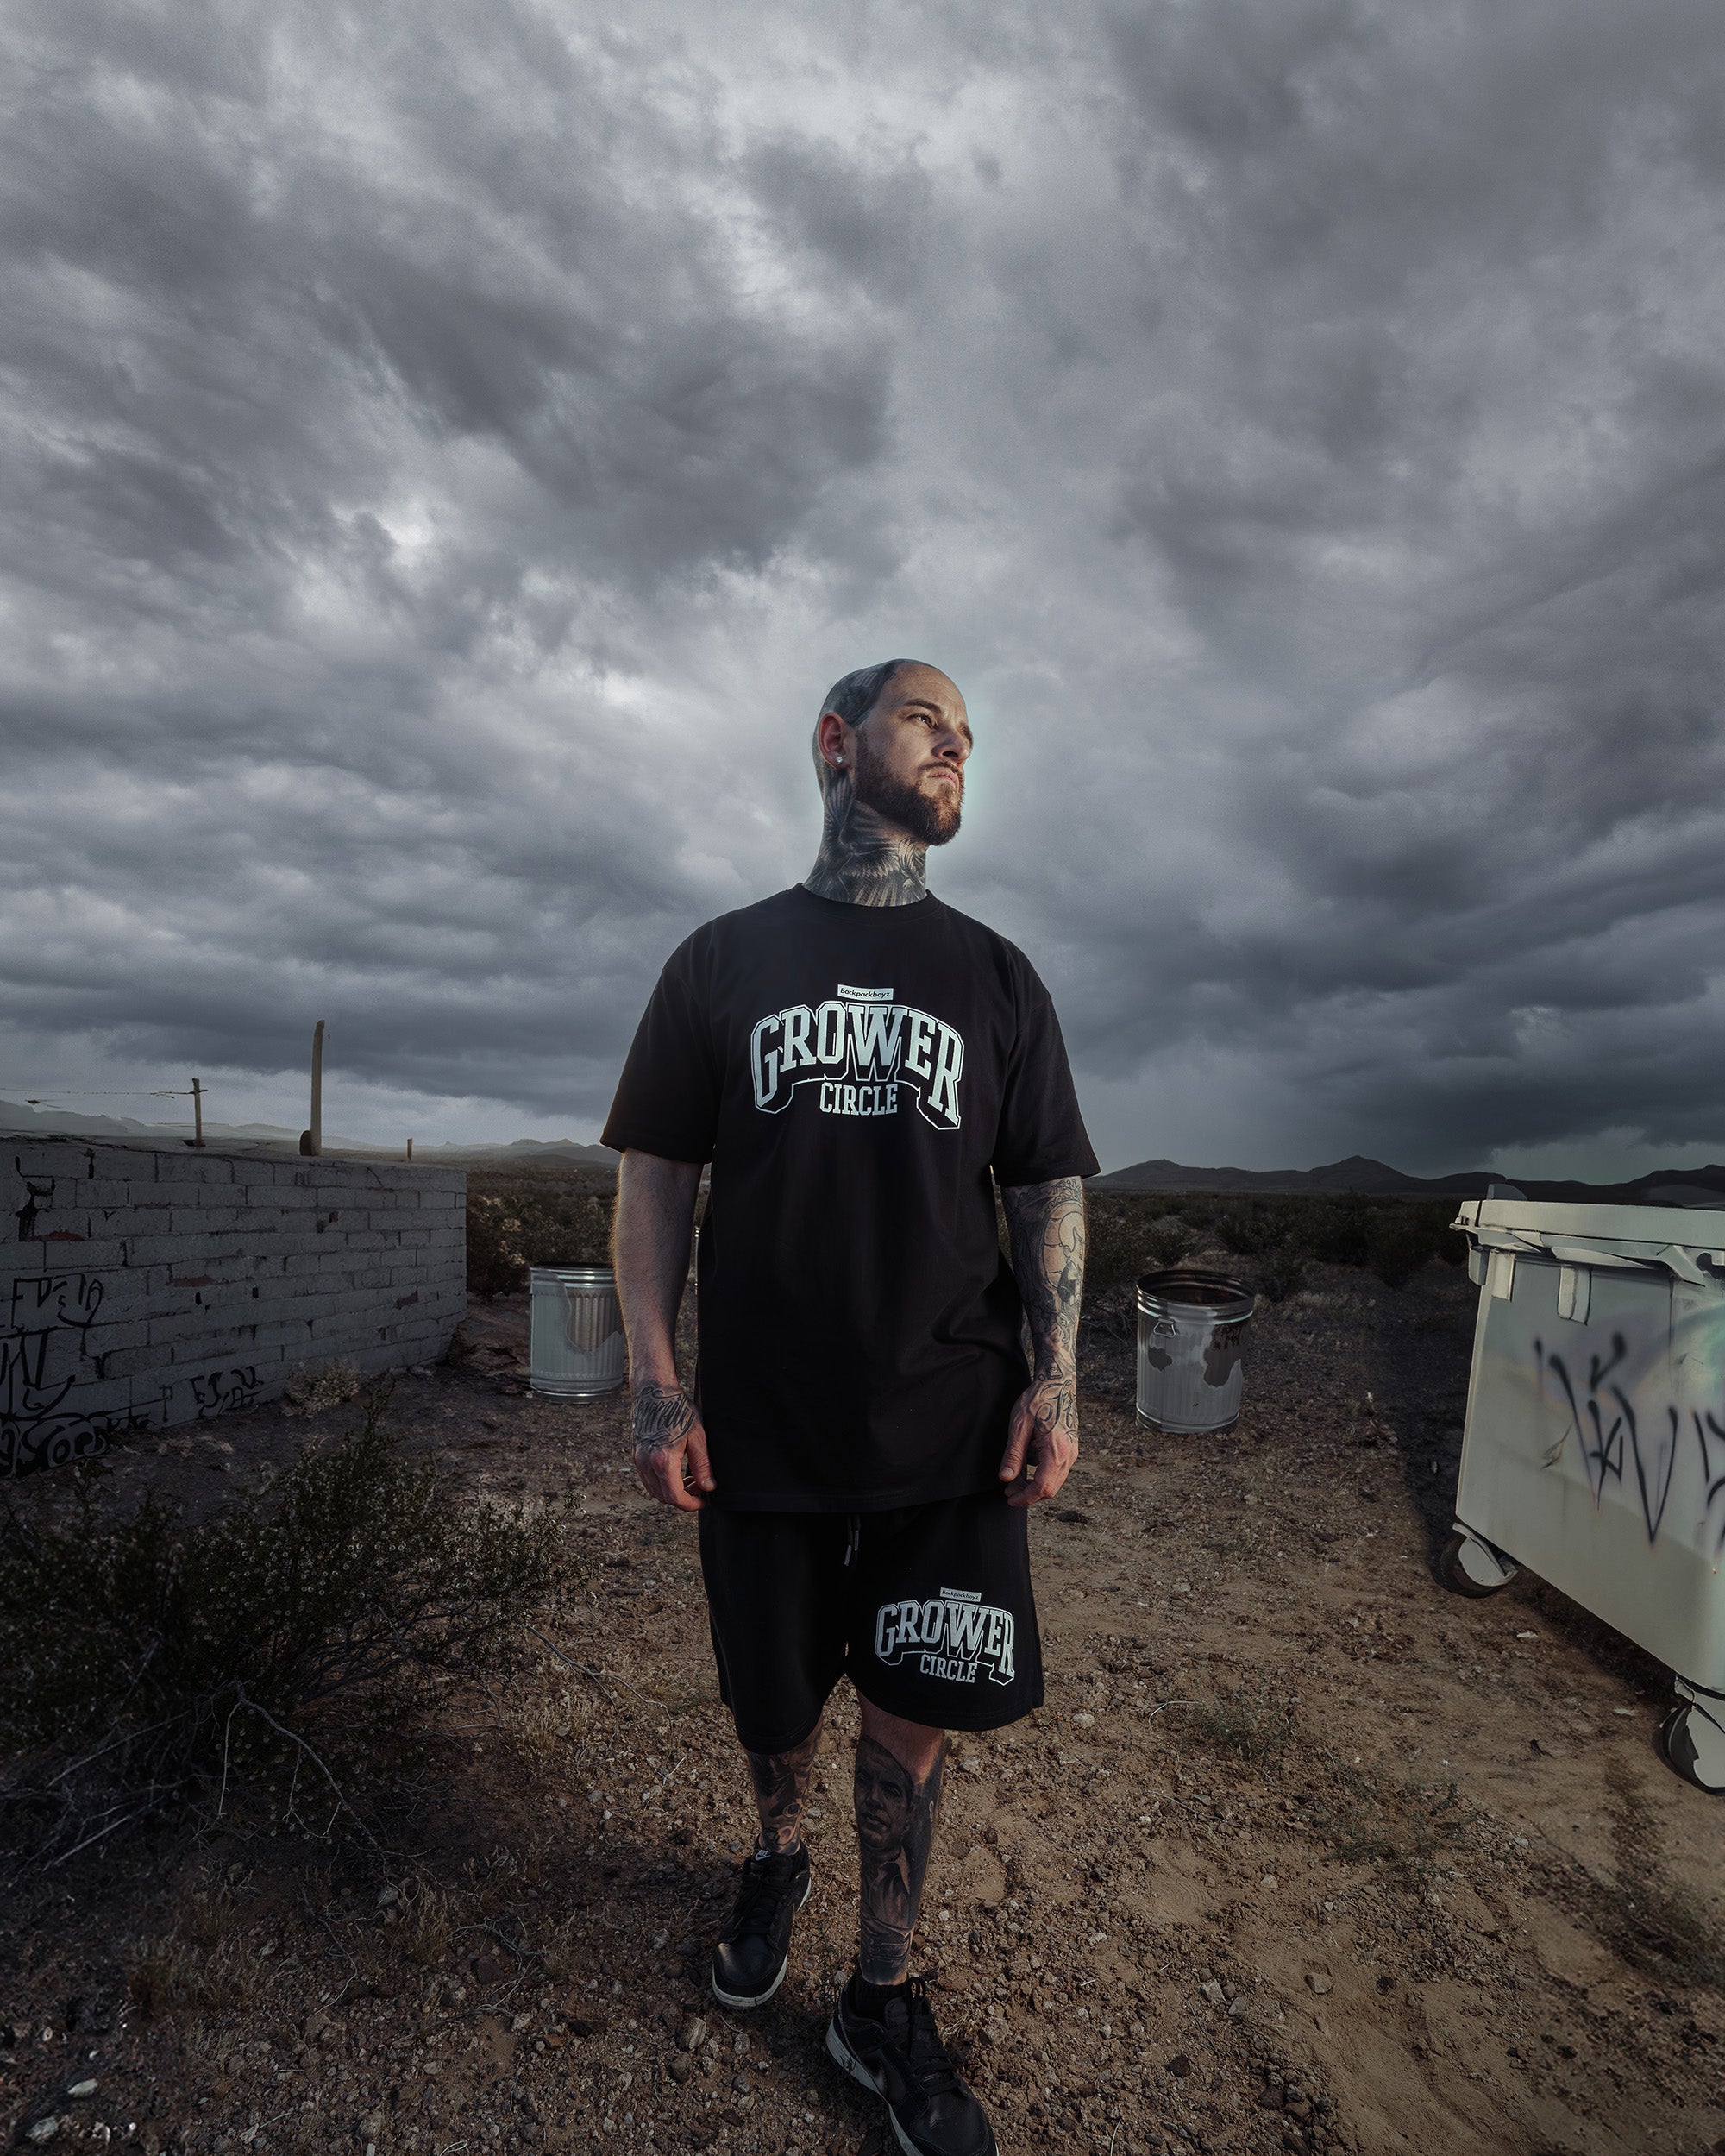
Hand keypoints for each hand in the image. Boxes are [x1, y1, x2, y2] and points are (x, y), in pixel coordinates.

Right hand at [631, 1380, 714, 1510]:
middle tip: (700, 1487)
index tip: (702, 1500)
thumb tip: (709, 1487)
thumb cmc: (677, 1411)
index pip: (675, 1496)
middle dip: (683, 1498)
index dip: (690, 1504)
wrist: (654, 1392)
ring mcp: (639, 1460)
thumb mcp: (697, 1437)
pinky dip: (663, 1482)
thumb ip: (703, 1465)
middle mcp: (647, 1463)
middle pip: (663, 1497)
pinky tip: (677, 1471)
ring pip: (655, 1490)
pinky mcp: (637, 1455)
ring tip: (690, 1478)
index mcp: (663, 1460)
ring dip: (673, 1491)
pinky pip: (649, 1479)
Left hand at [998, 1373, 1077, 1506]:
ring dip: (1035, 1485)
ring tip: (1015, 1479)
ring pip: (1055, 1481)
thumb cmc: (1038, 1401)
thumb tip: (1006, 1478)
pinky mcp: (1070, 1448)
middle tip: (1009, 1490)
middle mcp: (1069, 1455)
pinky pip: (1057, 1470)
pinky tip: (1027, 1466)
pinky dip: (1042, 1474)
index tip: (1010, 1499)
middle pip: (1050, 1489)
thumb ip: (1013, 1455)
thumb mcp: (1019, 1427)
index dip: (1025, 1498)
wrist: (1057, 1383)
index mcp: (1057, 1451)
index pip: (1043, 1487)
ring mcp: (1072, 1452)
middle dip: (1029, 1494)